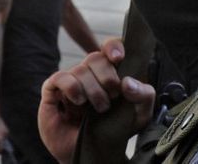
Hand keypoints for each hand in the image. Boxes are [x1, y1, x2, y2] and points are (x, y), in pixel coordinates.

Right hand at [38, 38, 154, 163]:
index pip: (110, 46)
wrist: (94, 151)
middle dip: (107, 76)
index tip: (118, 58)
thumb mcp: (140, 115)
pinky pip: (59, 78)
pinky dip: (71, 87)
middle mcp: (90, 72)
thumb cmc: (116, 128)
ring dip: (92, 89)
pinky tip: (78, 101)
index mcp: (111, 70)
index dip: (113, 46)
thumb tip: (128, 82)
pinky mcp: (53, 92)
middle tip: (113, 96)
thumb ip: (144, 96)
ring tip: (100, 108)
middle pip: (95, 57)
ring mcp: (71, 81)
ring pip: (80, 70)